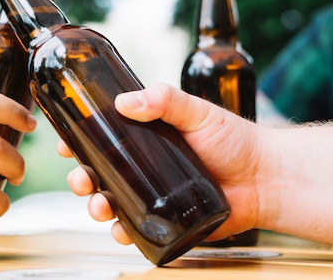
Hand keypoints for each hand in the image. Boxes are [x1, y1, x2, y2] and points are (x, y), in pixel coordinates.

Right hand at [57, 83, 264, 244]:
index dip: (80, 139)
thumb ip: (165, 100)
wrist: (267, 179)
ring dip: (95, 207)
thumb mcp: (197, 112)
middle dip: (80, 178)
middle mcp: (146, 166)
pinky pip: (136, 229)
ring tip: (97, 207)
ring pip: (111, 202)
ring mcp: (154, 195)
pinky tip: (118, 230)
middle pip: (100, 172)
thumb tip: (124, 102)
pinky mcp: (166, 221)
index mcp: (147, 138)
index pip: (104, 137)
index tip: (65, 142)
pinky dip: (121, 232)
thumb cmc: (236, 140)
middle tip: (80, 179)